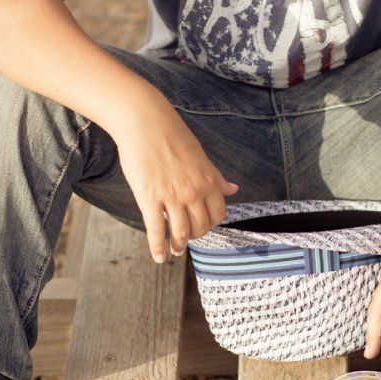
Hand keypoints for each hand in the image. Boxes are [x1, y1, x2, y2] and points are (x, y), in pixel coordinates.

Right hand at [111, 91, 238, 262]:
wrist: (145, 122)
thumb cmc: (172, 135)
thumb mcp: (201, 156)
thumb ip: (216, 177)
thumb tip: (234, 189)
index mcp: (208, 180)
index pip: (218, 213)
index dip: (211, 224)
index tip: (204, 226)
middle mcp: (193, 191)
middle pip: (201, 226)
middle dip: (196, 236)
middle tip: (188, 239)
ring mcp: (172, 196)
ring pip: (181, 232)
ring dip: (180, 245)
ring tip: (176, 251)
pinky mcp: (149, 198)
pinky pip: (156, 229)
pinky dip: (158, 248)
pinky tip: (159, 257)